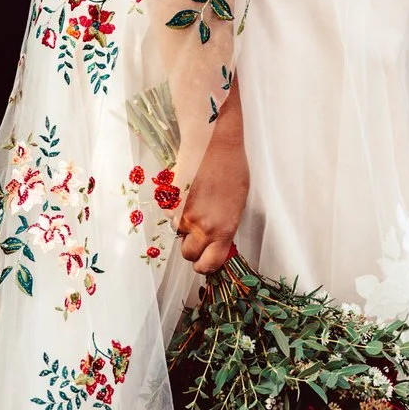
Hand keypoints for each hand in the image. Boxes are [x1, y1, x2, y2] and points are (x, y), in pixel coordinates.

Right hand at [178, 90, 248, 274]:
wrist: (212, 143)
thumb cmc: (232, 169)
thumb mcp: (238, 203)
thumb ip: (225, 226)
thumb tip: (216, 239)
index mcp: (224, 229)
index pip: (210, 264)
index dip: (206, 266)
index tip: (205, 261)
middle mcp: (202, 227)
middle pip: (189, 254)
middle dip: (192, 247)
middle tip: (198, 233)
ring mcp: (184, 215)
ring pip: (178, 232)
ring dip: (184, 225)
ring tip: (196, 204)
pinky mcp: (171, 202)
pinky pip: (171, 214)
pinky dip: (176, 209)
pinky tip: (187, 193)